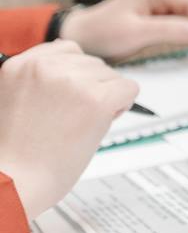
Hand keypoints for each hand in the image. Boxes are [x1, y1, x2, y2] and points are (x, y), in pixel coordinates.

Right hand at [0, 40, 138, 216]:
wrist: (13, 183)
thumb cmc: (14, 152)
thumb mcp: (14, 98)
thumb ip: (39, 77)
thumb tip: (67, 50)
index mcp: (19, 65)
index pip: (66, 49)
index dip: (73, 76)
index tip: (63, 100)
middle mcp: (45, 67)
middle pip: (92, 63)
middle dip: (90, 88)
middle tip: (68, 120)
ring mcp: (72, 81)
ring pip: (111, 76)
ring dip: (104, 98)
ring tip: (76, 126)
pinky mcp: (97, 99)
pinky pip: (129, 89)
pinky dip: (122, 106)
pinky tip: (99, 124)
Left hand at [59, 0, 187, 61]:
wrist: (80, 38)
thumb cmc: (102, 33)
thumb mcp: (138, 34)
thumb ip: (171, 31)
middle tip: (182, 47)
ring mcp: (156, 1)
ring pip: (184, 16)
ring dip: (180, 32)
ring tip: (167, 45)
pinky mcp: (153, 13)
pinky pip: (174, 22)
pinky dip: (172, 34)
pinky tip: (160, 43)